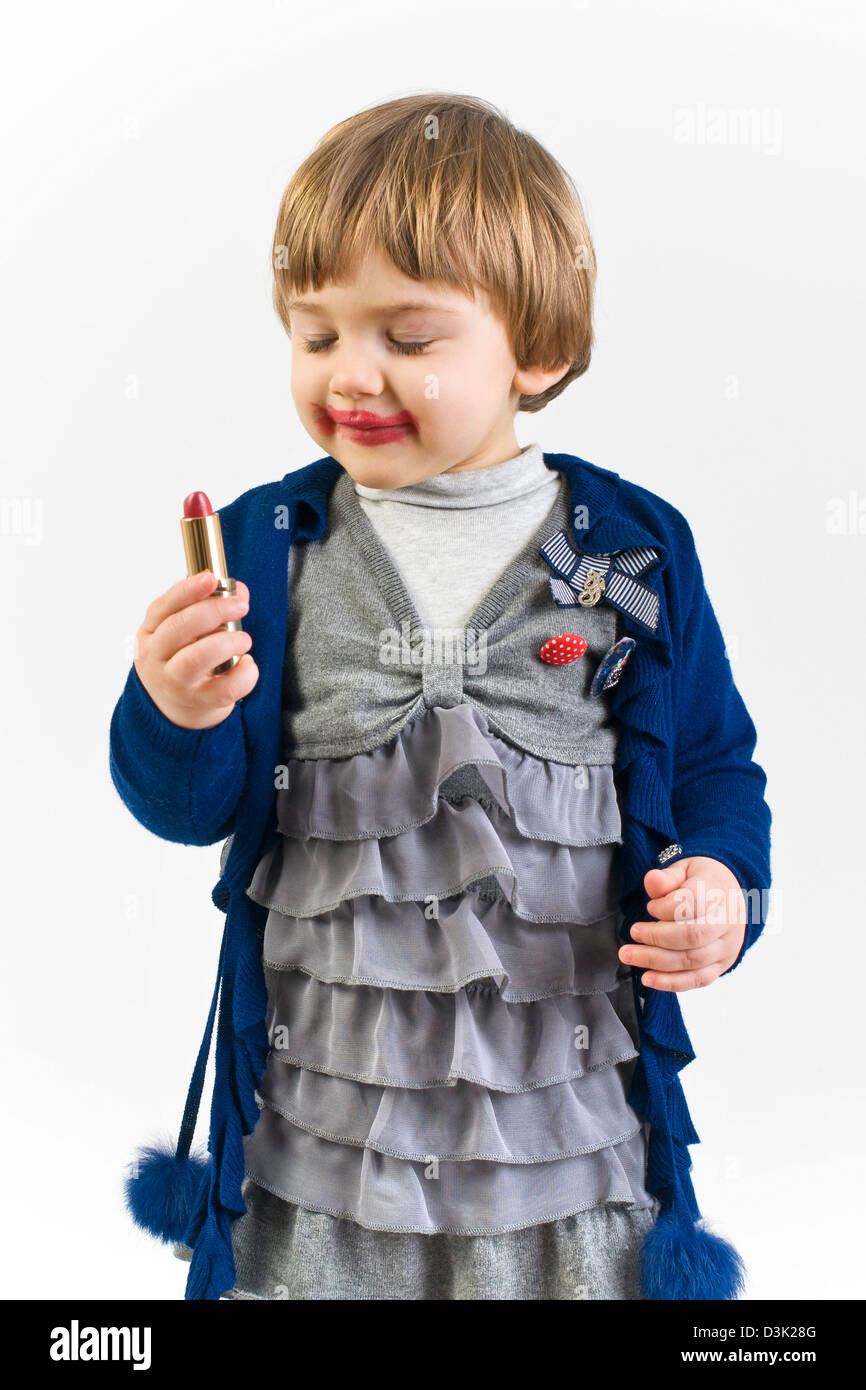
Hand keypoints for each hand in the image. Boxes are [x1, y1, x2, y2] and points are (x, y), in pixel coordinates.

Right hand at [133, 570, 258, 729]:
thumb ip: (208, 606)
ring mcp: (175, 681)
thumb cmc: (181, 657)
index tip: (210, 578)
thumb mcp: (184, 629)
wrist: (171, 706)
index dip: (188, 590)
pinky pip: (222, 690)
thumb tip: (238, 590)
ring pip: (194, 659)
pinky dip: (242, 675)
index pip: (164, 606)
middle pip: (178, 628)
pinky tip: (248, 664)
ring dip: (224, 643)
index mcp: (151, 631)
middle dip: (213, 612)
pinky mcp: (197, 701)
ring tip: (244, 639)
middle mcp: (157, 656)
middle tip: (240, 606)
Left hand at [618, 856, 747, 991]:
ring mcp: (726, 946)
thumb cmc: (702, 883)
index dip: (666, 907)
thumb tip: (652, 880)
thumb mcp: (684, 870)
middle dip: (657, 937)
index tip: (650, 906)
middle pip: (693, 935)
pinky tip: (648, 978)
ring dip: (656, 961)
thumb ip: (667, 877)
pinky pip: (698, 979)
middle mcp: (727, 922)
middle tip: (633, 933)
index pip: (693, 902)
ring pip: (692, 960)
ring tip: (630, 956)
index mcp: (718, 892)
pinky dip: (671, 982)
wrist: (729, 898)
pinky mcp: (721, 965)